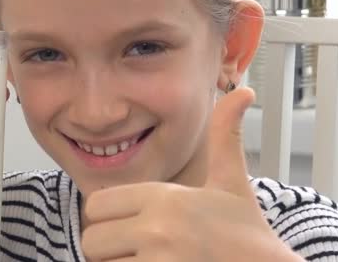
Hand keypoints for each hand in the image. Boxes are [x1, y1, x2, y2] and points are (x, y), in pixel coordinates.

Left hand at [81, 88, 303, 260]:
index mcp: (163, 197)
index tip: (127, 224)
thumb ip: (225, 136)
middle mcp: (155, 229)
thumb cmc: (246, 232)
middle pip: (92, 241)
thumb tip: (242, 92)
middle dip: (108, 248)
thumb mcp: (231, 181)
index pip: (95, 207)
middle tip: (135, 249)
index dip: (106, 218)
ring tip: (151, 260)